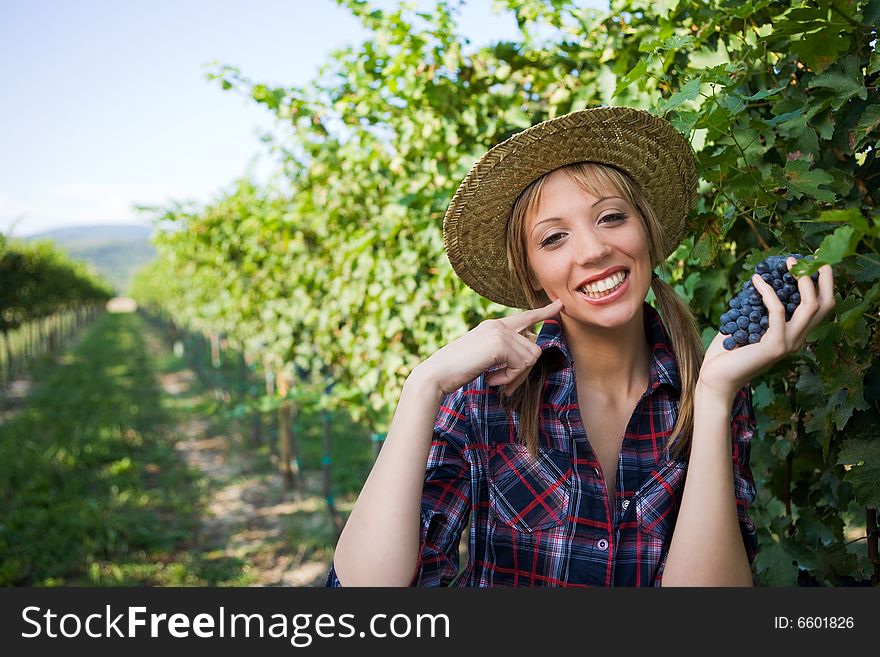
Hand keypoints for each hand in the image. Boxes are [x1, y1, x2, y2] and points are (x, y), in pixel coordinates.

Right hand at [413, 298, 563, 396]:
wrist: (437, 374)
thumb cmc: (457, 370)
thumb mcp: (484, 356)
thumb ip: (504, 352)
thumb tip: (529, 355)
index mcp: (494, 326)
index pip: (525, 317)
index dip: (544, 312)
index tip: (559, 305)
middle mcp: (498, 324)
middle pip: (534, 348)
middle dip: (523, 371)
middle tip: (505, 384)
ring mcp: (499, 332)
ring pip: (530, 358)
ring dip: (515, 376)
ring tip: (494, 379)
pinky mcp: (499, 344)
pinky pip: (521, 365)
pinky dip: (509, 378)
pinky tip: (491, 379)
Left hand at [698, 257, 834, 400]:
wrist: (715, 377)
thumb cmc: (727, 350)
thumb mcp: (747, 323)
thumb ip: (757, 307)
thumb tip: (758, 278)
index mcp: (794, 334)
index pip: (821, 307)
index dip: (823, 283)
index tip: (813, 261)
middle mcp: (797, 339)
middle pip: (826, 304)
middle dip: (824, 277)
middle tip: (813, 256)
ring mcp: (789, 343)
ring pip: (810, 306)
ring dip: (802, 280)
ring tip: (788, 261)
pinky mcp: (774, 346)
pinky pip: (777, 311)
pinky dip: (767, 292)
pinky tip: (755, 280)